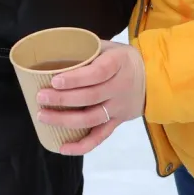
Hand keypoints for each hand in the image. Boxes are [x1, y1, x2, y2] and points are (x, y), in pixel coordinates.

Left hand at [36, 41, 146, 155]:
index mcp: (118, 64)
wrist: (153, 78)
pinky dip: (82, 145)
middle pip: (90, 97)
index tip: (55, 80)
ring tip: (43, 116)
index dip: (76, 78)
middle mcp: (120, 87)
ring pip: (92, 118)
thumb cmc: (122, 59)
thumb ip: (86, 49)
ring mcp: (118, 107)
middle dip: (63, 99)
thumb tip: (53, 50)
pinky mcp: (117, 122)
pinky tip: (63, 148)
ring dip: (66, 120)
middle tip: (41, 97)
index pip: (97, 73)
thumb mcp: (109, 46)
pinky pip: (100, 136)